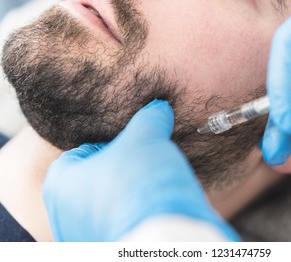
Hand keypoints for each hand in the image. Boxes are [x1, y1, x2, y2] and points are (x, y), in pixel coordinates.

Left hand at [43, 100, 237, 241]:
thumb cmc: (141, 185)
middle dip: (125, 167)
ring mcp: (87, 236)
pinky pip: (125, 221)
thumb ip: (148, 119)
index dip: (113, 142)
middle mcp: (66, 216)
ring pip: (113, 202)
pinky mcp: (111, 247)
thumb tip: (159, 108)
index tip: (135, 144)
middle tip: (147, 162)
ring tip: (155, 184)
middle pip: (99, 177)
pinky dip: (140, 212)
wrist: (164, 238)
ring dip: (134, 191)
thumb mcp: (145, 139)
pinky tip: (157, 205)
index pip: (84, 150)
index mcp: (60, 184)